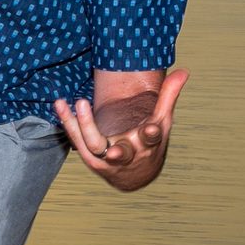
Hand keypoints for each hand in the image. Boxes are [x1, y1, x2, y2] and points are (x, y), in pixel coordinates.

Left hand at [54, 69, 188, 192]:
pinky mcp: (91, 158)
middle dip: (116, 148)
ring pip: (93, 145)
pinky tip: (60, 104)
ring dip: (83, 125)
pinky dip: (68, 122)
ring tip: (79, 102)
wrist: (135, 174)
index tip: (150, 127)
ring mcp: (107, 158)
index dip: (151, 134)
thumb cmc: (148, 142)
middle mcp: (128, 154)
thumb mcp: (162, 120)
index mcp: (148, 145)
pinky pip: (77, 140)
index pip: (152, 139)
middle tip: (110, 143)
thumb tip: (184, 70)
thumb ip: (169, 95)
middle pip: (121, 151)